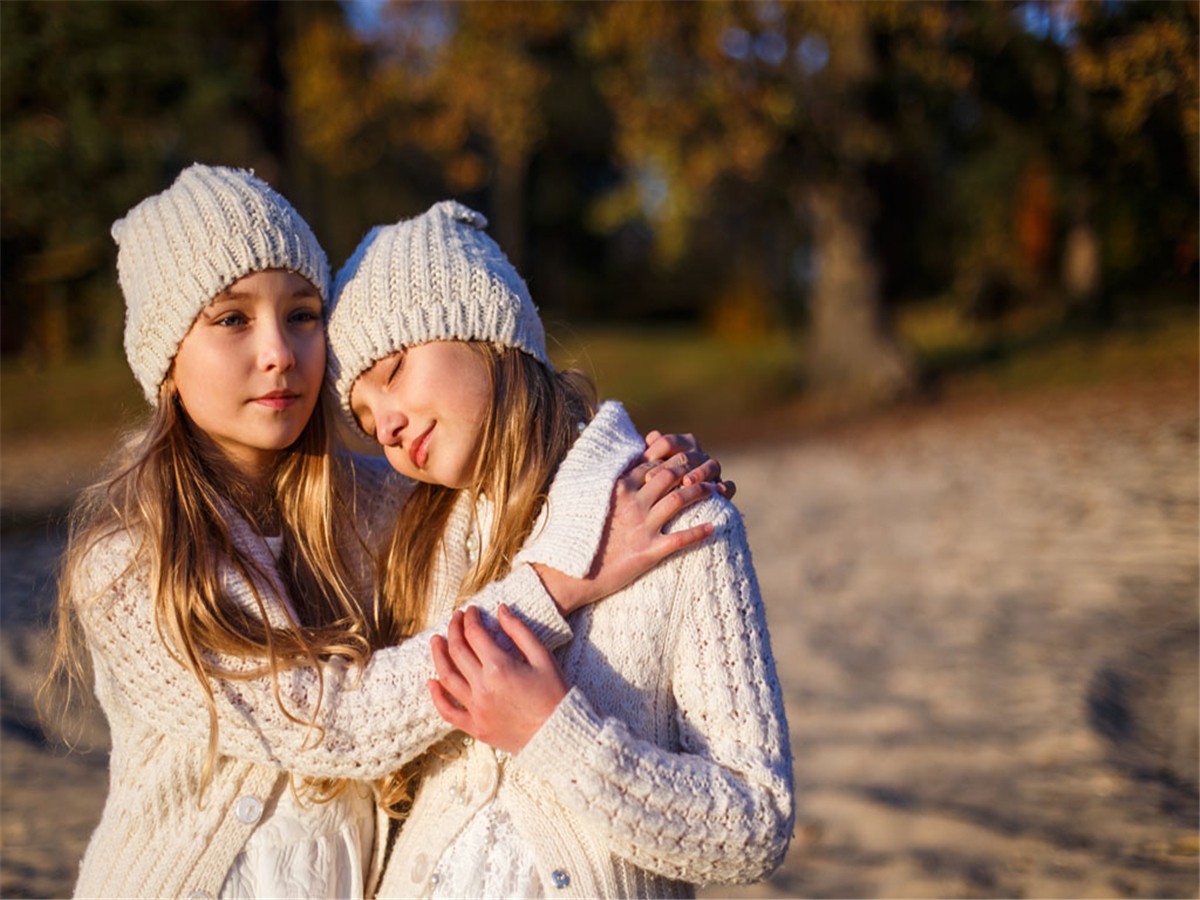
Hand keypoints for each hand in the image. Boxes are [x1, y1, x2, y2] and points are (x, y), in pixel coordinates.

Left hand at [428, 605, 567, 753]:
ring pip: (446, 678)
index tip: (471, 610)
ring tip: (436, 641)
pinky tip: (431, 683)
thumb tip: (501, 610)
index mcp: (499, 667)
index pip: (474, 634)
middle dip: (454, 629)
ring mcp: (477, 709)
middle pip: (457, 651)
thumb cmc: (555, 694)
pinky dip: (437, 696)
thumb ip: (519, 631)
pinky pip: (448, 712)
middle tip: (455, 618)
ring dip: (438, 656)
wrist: (559, 734)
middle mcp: (482, 687)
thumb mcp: (543, 656)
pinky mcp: (476, 727)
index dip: (470, 618)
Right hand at [533, 454, 715, 612]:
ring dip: (702, 491)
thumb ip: (600, 484)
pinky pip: (681, 538)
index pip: (652, 463)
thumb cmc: (571, 537)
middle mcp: (632, 502)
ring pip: (680, 499)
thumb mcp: (582, 501)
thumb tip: (611, 471)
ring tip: (716, 489)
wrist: (566, 573)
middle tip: (707, 466)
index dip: (672, 458)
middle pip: (671, 474)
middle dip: (692, 467)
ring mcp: (641, 526)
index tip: (685, 457)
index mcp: (617, 487)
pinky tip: (714, 527)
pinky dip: (700, 531)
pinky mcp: (648, 551)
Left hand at [644, 429, 734, 498]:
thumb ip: (643, 459)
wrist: (667, 513)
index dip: (654, 453)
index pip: (668, 443)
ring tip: (686, 482)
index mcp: (679, 446)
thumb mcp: (642, 476)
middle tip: (654, 480)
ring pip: (711, 465)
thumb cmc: (651, 491)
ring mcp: (712, 472)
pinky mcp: (723, 490)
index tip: (641, 469)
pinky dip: (725, 487)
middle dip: (672, 466)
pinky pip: (729, 486)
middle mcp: (698, 456)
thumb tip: (650, 437)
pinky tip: (717, 492)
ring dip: (699, 472)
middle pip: (688, 455)